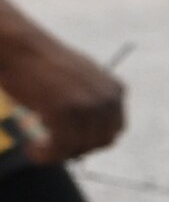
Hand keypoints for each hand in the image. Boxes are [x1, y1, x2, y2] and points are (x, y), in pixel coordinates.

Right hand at [0, 19, 123, 159]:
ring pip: (81, 147)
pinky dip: (46, 154)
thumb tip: (90, 140)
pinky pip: (60, 146)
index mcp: (115, 89)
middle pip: (103, 141)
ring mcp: (87, 104)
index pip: (115, 129)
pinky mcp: (64, 110)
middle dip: (77, 149)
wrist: (19, 46)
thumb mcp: (79, 81)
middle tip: (51, 148)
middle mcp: (107, 97)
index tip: (70, 143)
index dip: (93, 141)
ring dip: (58, 155)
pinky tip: (32, 150)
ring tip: (36, 150)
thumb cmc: (41, 64)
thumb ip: (91, 103)